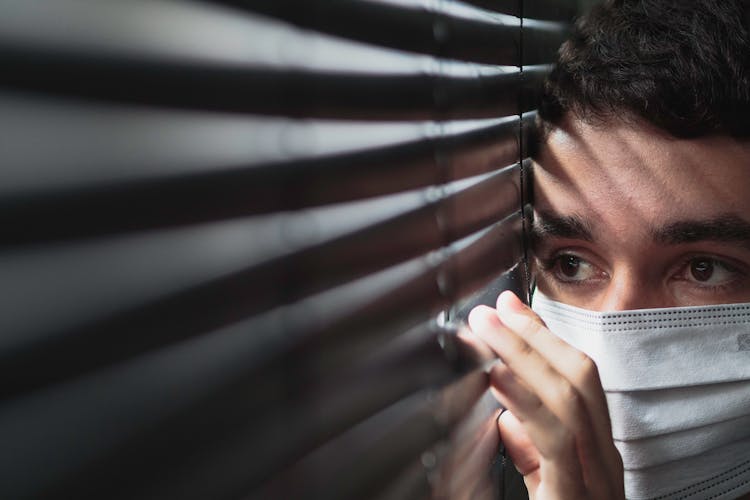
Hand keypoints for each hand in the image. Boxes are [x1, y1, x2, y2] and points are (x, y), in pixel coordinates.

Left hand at [466, 291, 623, 499]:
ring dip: (526, 354)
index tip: (511, 308)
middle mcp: (603, 459)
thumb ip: (531, 448)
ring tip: (488, 328)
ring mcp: (596, 475)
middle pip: (580, 376)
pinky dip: (524, 398)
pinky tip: (495, 375)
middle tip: (496, 308)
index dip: (544, 338)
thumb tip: (506, 416)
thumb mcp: (546, 484)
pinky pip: (553, 436)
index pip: (577, 378)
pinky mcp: (575, 493)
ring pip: (571, 396)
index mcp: (595, 451)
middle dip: (536, 335)